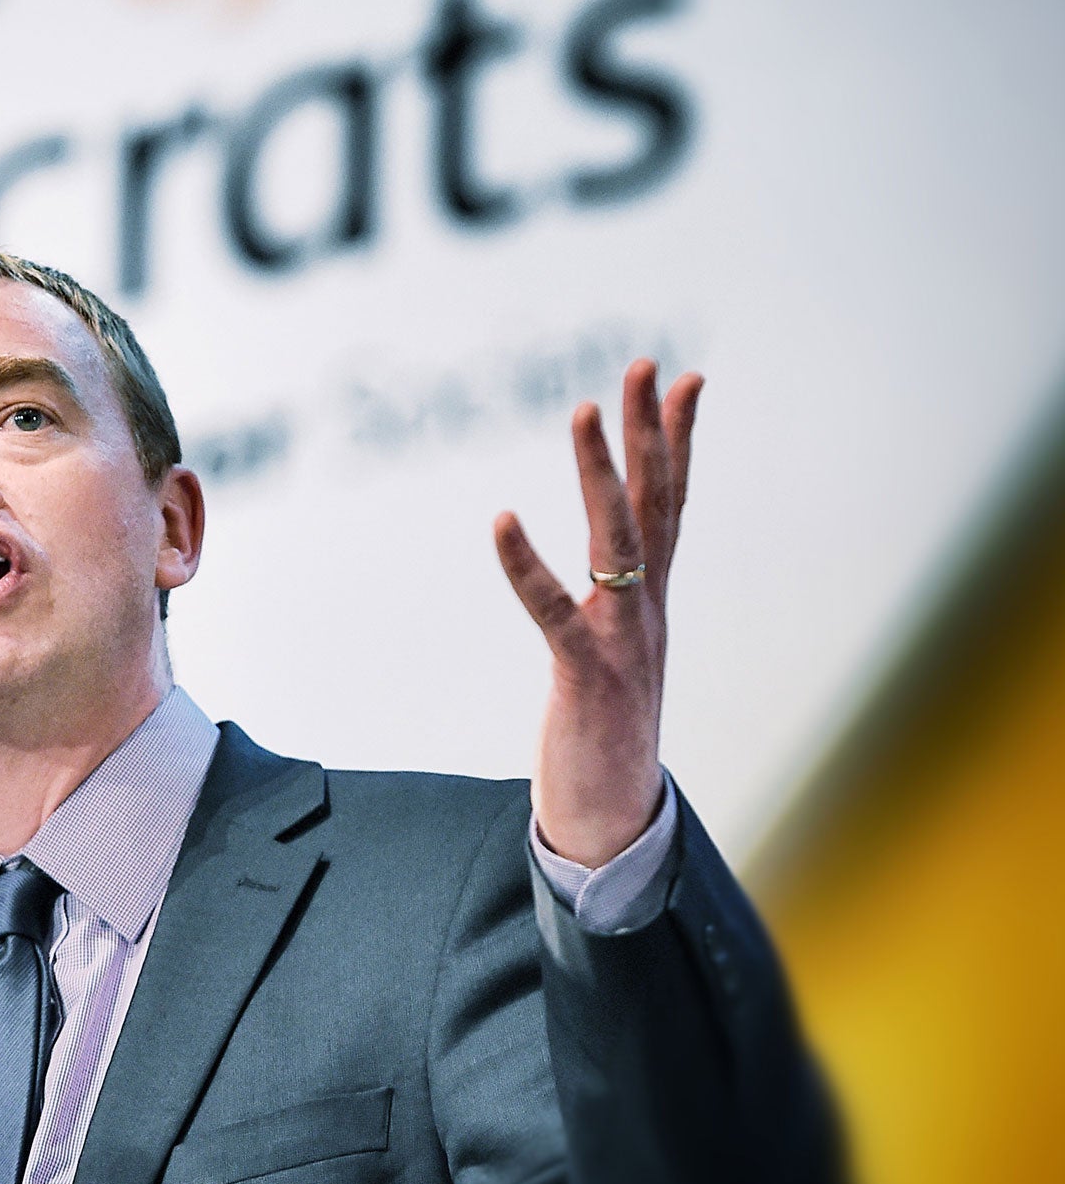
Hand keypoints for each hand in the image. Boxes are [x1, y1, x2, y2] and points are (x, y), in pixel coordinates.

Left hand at [494, 359, 702, 866]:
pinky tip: (501, 522)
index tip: (681, 378)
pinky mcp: (587, 677)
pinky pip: (554, 611)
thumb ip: (614, 603)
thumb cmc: (606, 735)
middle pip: (655, 503)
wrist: (614, 820)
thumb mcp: (616, 653)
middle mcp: (647, 610)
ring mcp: (623, 641)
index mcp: (650, 601)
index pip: (671, 504)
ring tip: (584, 410)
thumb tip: (614, 566)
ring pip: (617, 540)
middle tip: (645, 363)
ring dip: (600, 472)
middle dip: (650, 430)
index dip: (677, 440)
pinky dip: (527, 566)